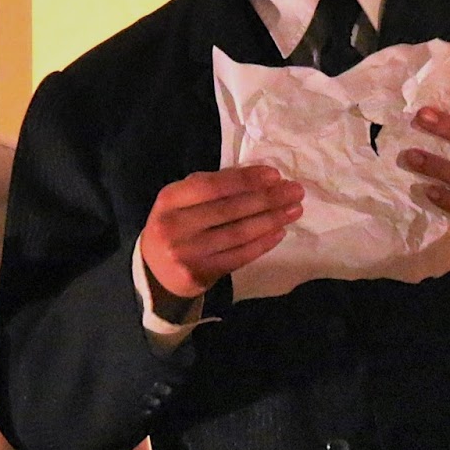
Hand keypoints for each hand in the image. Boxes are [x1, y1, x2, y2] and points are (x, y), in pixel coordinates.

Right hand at [142, 165, 304, 306]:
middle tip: (295, 191)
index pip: (213, 186)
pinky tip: (279, 232)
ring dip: (271, 220)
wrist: (154, 271)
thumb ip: (209, 188)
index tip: (275, 175)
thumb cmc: (176, 226)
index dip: (246, 180)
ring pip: (238, 233)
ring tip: (294, 209)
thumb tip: (257, 177)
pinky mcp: (201, 274)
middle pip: (230, 209)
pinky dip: (262, 244)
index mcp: (170, 199)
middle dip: (267, 198)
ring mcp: (188, 253)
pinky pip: (239, 256)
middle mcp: (176, 226)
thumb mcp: (180, 201)